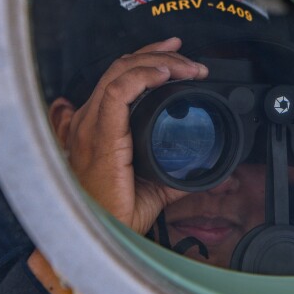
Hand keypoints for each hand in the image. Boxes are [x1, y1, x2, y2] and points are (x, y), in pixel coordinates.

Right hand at [48, 37, 208, 234]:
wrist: (97, 241)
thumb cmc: (114, 217)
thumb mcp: (155, 187)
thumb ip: (175, 171)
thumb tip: (205, 165)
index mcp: (97, 128)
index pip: (118, 78)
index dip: (146, 58)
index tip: (175, 52)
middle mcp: (88, 122)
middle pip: (120, 67)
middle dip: (158, 54)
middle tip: (190, 60)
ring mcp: (89, 126)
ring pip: (120, 72)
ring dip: (158, 63)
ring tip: (186, 66)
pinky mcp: (98, 136)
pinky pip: (116, 92)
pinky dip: (142, 77)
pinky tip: (165, 75)